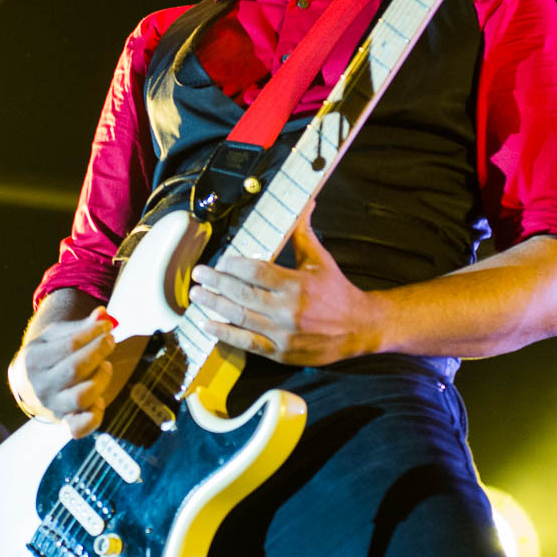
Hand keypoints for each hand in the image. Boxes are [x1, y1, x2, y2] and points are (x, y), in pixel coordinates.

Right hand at [15, 308, 116, 436]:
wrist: (26, 384)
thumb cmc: (47, 355)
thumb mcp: (55, 336)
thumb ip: (80, 327)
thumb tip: (103, 314)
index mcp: (35, 359)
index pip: (69, 345)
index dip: (92, 333)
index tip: (107, 326)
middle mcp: (41, 385)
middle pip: (75, 369)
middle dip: (98, 351)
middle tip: (110, 340)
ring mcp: (52, 406)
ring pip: (81, 396)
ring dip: (101, 379)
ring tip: (106, 366)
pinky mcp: (63, 421)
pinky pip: (79, 428)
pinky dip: (94, 417)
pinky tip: (100, 400)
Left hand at [188, 214, 372, 365]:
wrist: (360, 328)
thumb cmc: (337, 291)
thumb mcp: (321, 260)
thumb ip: (303, 234)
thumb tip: (304, 203)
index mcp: (297, 284)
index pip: (256, 272)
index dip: (234, 266)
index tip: (221, 261)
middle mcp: (289, 310)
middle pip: (243, 294)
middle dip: (216, 283)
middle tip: (198, 275)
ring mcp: (283, 334)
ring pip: (240, 318)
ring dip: (214, 306)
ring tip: (196, 296)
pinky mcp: (280, 353)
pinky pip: (246, 343)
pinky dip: (224, 334)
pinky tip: (207, 324)